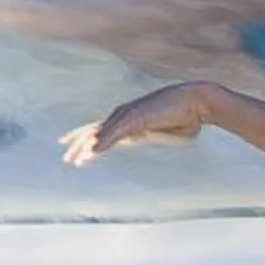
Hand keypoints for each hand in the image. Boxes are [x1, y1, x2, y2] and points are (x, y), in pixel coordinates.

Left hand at [61, 82, 220, 166]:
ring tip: (75, 161)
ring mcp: (129, 115)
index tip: (72, 149)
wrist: (198, 103)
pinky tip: (93, 153)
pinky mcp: (136, 117)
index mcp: (130, 120)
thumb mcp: (164, 134)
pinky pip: (115, 133)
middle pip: (94, 131)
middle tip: (66, 159)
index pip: (101, 130)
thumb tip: (139, 138)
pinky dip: (102, 143)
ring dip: (86, 148)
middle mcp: (125, 115)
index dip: (85, 138)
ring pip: (100, 133)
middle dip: (78, 145)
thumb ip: (147, 136)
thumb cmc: (186, 118)